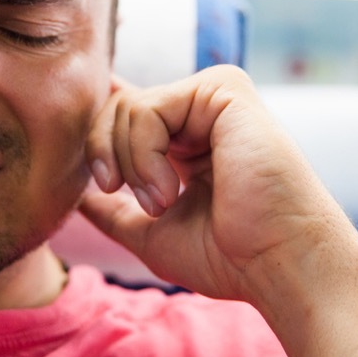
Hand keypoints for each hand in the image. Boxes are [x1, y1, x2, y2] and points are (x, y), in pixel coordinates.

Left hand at [80, 65, 354, 303]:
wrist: (280, 266)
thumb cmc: (230, 259)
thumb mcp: (154, 236)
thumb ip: (115, 214)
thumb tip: (77, 199)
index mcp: (190, 140)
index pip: (130, 110)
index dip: (98, 121)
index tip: (87, 159)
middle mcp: (203, 112)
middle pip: (116, 108)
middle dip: (105, 157)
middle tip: (133, 201)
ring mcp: (215, 97)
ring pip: (126, 108)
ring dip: (130, 166)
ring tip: (163, 203)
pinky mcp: (224, 90)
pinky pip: (147, 107)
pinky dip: (144, 155)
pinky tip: (172, 190)